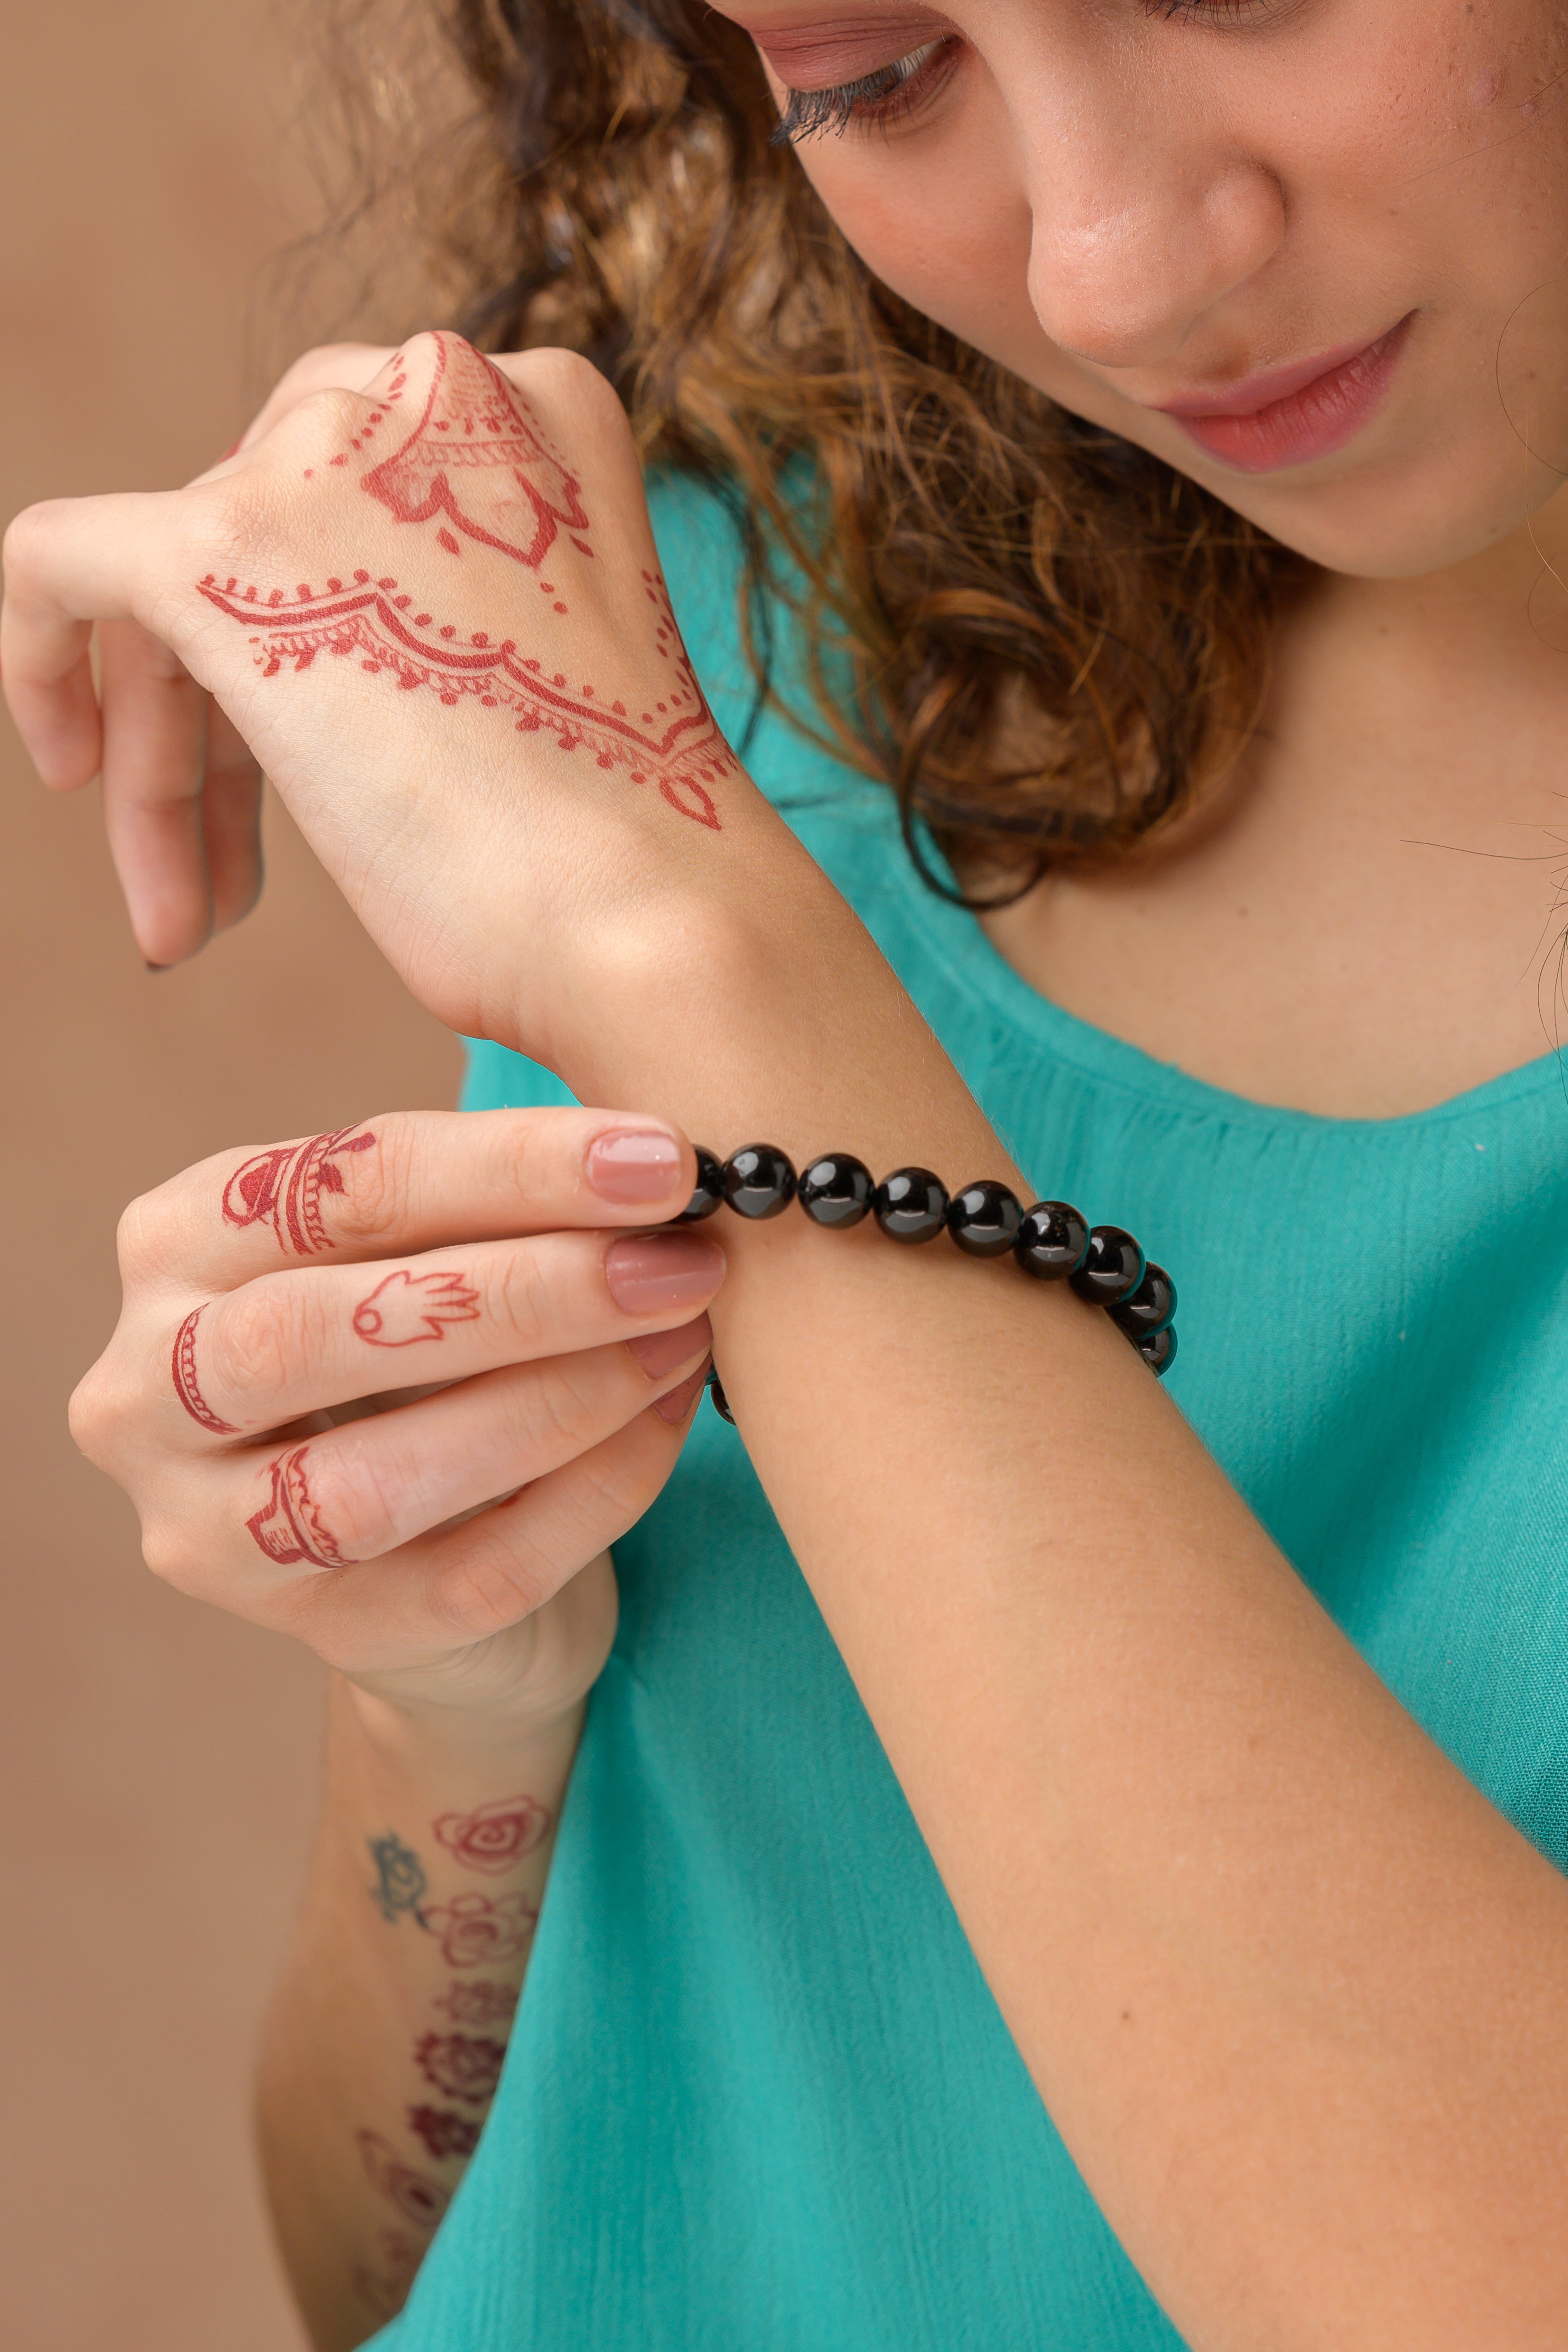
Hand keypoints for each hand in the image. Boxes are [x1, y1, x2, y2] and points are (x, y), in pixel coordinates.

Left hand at [1, 332, 756, 1060]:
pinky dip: (40, 659)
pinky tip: (74, 773)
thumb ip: (437, 606)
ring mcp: (336, 453)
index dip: (305, 649)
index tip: (296, 775)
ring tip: (191, 912)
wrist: (652, 920)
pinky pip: (58, 560)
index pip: (356, 501)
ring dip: (172, 763)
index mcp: (540, 412)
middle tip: (227, 875)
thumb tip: (316, 659)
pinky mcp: (227, 538)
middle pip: (260, 534)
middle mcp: (439, 391)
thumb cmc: (621, 859)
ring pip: (173, 584)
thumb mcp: (537, 670)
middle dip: (224, 721)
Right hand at [70, 1105, 722, 1733]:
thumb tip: (651, 1154)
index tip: (657, 1158)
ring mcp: (217, 1535)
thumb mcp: (430, 1245)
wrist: (435, 1545)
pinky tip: (667, 1422)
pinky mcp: (328, 1635)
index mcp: (178, 1247)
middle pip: (310, 1332)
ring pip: (372, 1481)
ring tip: (681, 1338)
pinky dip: (588, 1493)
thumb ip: (496, 1196)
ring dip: (552, 1401)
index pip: (333, 1188)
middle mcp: (150, 1394)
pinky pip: (472, 1573)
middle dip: (518, 1292)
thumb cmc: (437, 1349)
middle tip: (673, 1261)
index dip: (506, 1168)